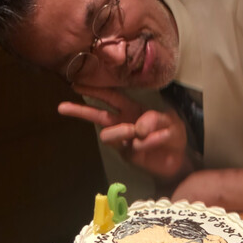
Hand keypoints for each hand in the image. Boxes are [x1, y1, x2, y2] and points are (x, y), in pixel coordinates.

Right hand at [58, 85, 188, 178]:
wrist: (180, 159)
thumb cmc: (173, 134)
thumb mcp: (170, 120)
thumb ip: (155, 118)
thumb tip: (137, 128)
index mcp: (131, 109)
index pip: (110, 97)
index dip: (95, 90)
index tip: (77, 84)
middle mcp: (124, 122)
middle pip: (97, 115)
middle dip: (80, 111)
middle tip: (62, 107)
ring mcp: (124, 140)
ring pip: (107, 134)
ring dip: (122, 130)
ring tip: (137, 131)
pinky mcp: (129, 155)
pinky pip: (131, 146)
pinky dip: (147, 141)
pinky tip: (160, 138)